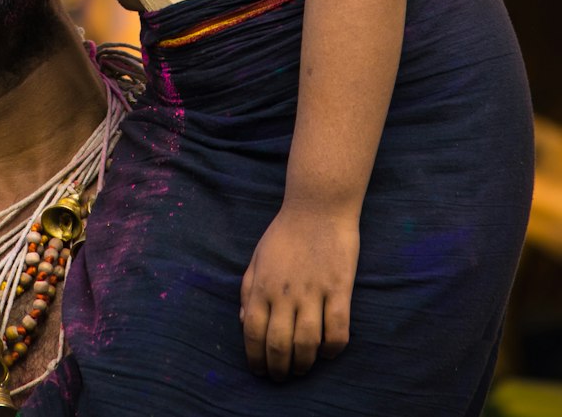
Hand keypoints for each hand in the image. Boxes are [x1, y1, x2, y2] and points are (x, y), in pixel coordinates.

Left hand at [239, 204, 357, 380]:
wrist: (318, 206)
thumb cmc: (285, 232)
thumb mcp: (257, 258)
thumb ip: (247, 290)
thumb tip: (242, 322)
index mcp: (262, 285)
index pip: (252, 332)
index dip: (254, 358)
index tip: (260, 370)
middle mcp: (285, 292)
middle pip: (278, 345)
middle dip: (278, 369)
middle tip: (282, 377)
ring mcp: (313, 292)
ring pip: (307, 344)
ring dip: (304, 364)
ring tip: (302, 368)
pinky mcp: (339, 289)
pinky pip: (338, 331)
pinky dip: (333, 349)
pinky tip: (328, 352)